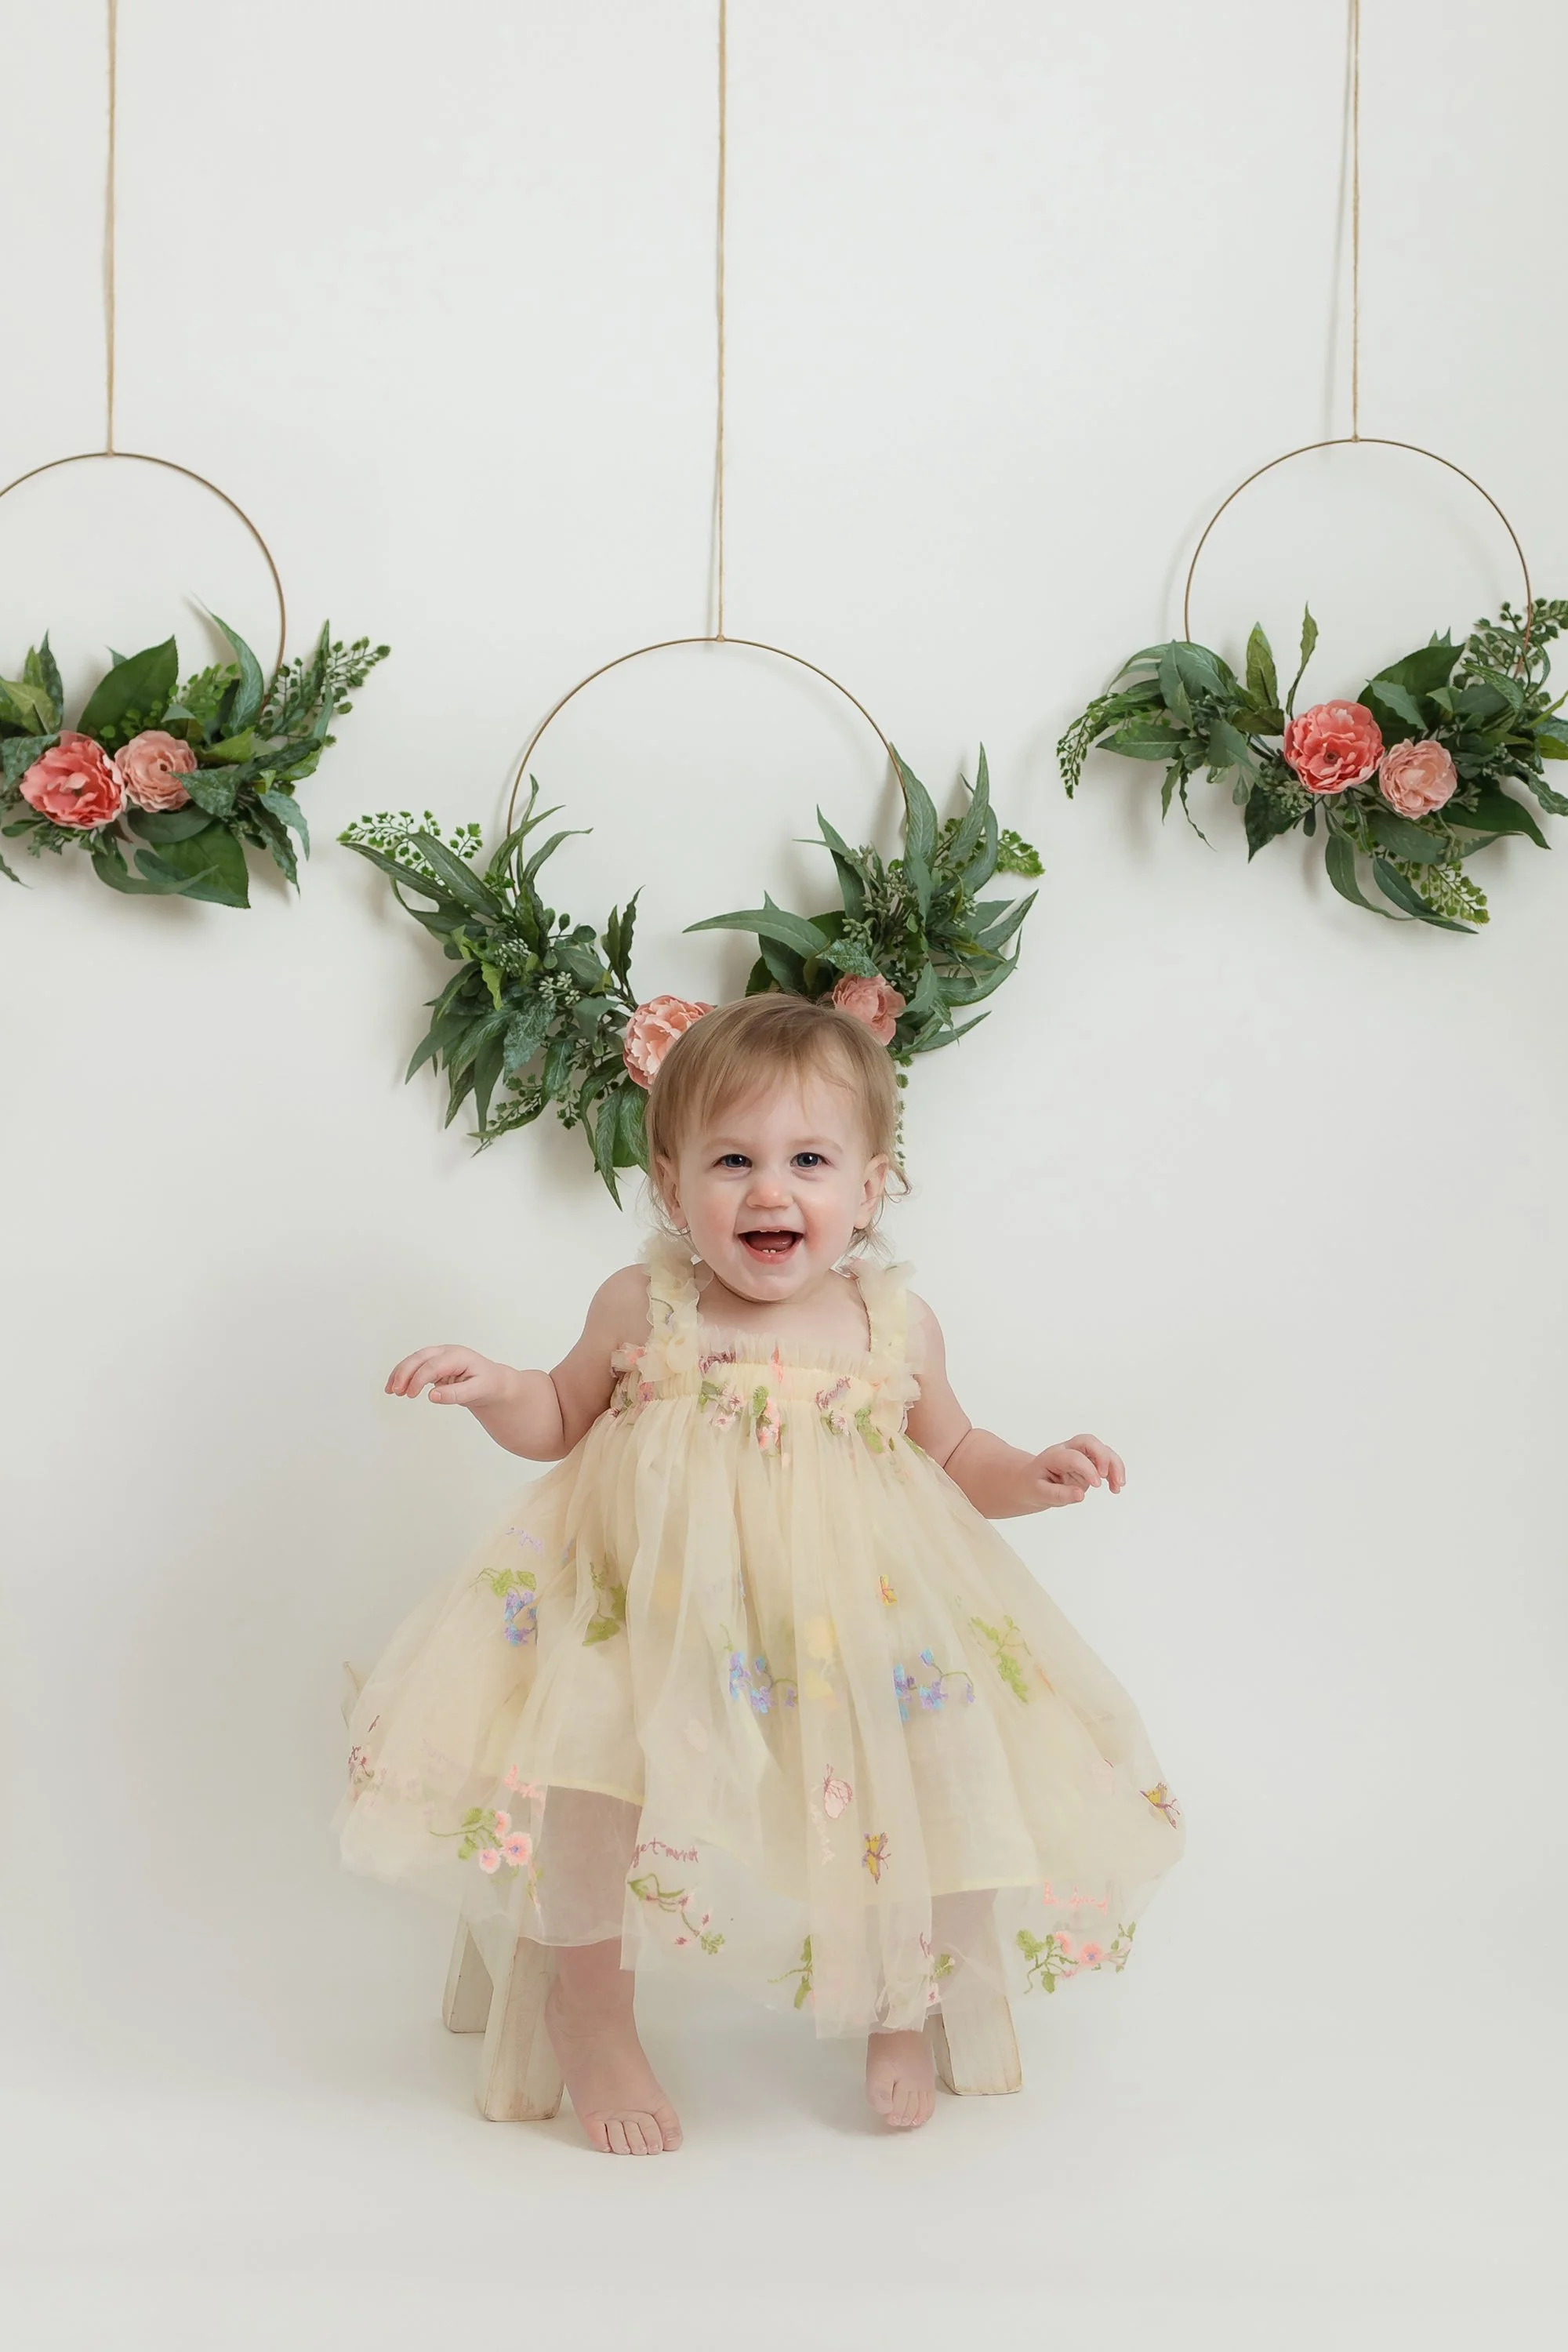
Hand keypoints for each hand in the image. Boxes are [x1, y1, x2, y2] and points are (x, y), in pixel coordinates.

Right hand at [385, 1345, 517, 1408]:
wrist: (494, 1382)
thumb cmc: (488, 1384)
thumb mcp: (477, 1391)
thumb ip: (455, 1394)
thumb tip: (432, 1397)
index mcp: (458, 1355)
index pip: (433, 1365)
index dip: (419, 1379)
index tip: (411, 1395)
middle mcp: (447, 1352)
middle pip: (420, 1357)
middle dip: (404, 1372)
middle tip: (396, 1391)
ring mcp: (440, 1356)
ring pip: (414, 1360)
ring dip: (401, 1373)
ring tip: (391, 1390)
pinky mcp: (435, 1364)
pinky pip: (416, 1367)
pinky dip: (404, 1376)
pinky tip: (396, 1387)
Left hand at [1026, 1433, 1125, 1507]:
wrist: (1030, 1482)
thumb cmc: (1033, 1486)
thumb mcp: (1039, 1493)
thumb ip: (1059, 1494)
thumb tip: (1080, 1495)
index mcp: (1053, 1456)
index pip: (1074, 1456)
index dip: (1087, 1469)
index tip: (1097, 1485)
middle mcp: (1068, 1450)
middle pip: (1089, 1441)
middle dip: (1103, 1456)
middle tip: (1107, 1477)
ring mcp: (1080, 1455)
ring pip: (1102, 1449)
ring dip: (1114, 1465)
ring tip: (1118, 1486)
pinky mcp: (1089, 1463)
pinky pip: (1106, 1461)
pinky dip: (1114, 1472)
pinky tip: (1116, 1488)